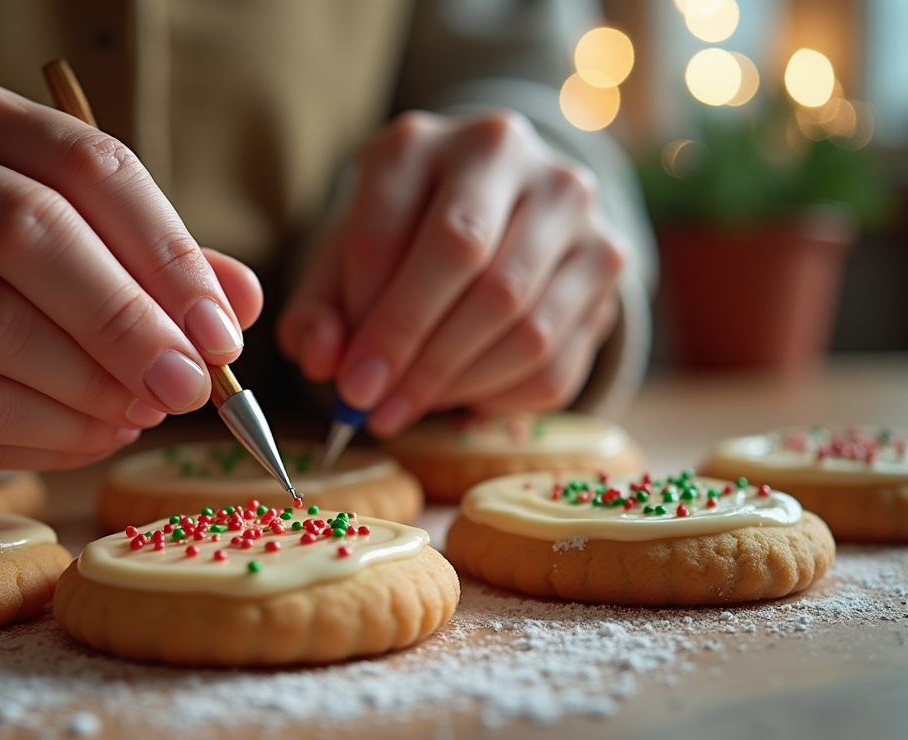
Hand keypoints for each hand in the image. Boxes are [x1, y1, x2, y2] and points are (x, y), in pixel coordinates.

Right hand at [0, 79, 261, 482]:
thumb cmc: (11, 272)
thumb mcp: (88, 240)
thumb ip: (162, 263)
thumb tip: (239, 305)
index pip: (90, 165)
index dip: (167, 254)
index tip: (220, 333)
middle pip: (28, 237)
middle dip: (126, 326)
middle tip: (188, 387)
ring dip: (91, 390)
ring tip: (144, 414)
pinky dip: (48, 435)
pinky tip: (93, 438)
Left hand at [278, 110, 623, 436]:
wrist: (495, 207)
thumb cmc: (399, 242)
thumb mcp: (342, 265)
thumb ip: (317, 312)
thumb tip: (322, 359)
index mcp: (415, 142)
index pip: (385, 235)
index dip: (367, 320)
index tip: (347, 381)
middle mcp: (501, 150)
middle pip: (464, 262)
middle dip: (415, 352)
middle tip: (376, 408)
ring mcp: (569, 201)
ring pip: (522, 316)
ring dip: (458, 382)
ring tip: (409, 410)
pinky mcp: (608, 254)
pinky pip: (559, 354)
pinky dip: (503, 393)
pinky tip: (462, 399)